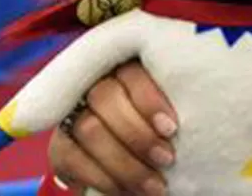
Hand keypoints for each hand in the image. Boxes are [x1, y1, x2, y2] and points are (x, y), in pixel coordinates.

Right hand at [48, 61, 175, 195]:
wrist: (133, 158)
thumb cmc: (161, 129)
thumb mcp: (170, 114)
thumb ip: (170, 111)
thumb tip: (192, 119)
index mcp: (126, 68)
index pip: (131, 73)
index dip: (150, 101)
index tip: (171, 129)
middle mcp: (93, 85)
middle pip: (105, 97)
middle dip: (138, 134)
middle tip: (167, 159)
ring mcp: (71, 114)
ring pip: (89, 129)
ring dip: (125, 162)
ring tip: (155, 185)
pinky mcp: (59, 145)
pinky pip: (73, 159)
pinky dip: (104, 179)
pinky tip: (128, 191)